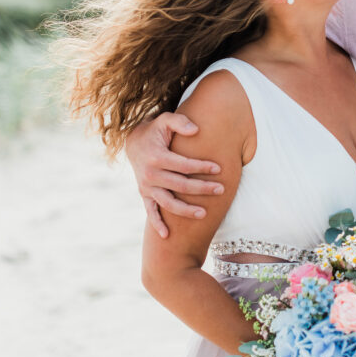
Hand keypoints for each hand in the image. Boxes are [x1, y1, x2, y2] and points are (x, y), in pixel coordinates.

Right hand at [125, 112, 223, 237]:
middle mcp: (150, 174)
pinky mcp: (144, 194)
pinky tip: (167, 236)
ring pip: (168, 202)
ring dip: (186, 210)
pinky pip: (150, 212)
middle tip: (221, 190)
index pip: (184, 165)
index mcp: (157, 156)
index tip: (219, 168)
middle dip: (201, 188)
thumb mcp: (165, 120)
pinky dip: (157, 224)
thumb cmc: (156, 130)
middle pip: (180, 185)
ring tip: (204, 214)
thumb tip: (196, 130)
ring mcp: (146, 186)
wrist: (134, 143)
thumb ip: (181, 122)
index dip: (201, 167)